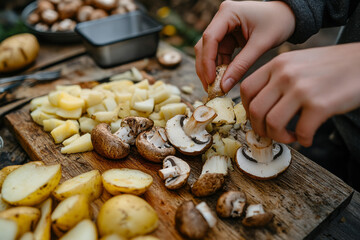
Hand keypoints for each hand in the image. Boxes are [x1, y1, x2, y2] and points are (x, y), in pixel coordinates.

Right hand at [194, 0, 294, 91]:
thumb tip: (224, 86)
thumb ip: (242, 65)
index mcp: (228, 12)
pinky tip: (222, 80)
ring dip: (210, 70)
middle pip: (204, 46)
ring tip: (215, 87)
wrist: (288, 15)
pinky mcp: (226, 36)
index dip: (207, 61)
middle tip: (210, 88)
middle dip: (205, 68)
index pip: (210, 38)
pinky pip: (218, 54)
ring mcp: (222, 27)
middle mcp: (221, 18)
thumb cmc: (278, 23)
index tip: (210, 80)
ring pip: (208, 52)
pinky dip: (219, 68)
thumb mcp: (261, 45)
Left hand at [240, 43, 359, 146]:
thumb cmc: (331, 66)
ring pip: (272, 124)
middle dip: (260, 128)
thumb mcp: (297, 63)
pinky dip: (302, 140)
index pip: (246, 89)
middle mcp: (285, 74)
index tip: (257, 117)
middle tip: (271, 132)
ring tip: (290, 136)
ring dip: (278, 137)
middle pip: (255, 110)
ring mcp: (301, 89)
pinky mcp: (320, 104)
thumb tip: (259, 108)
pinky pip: (301, 132)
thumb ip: (276, 79)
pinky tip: (307, 137)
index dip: (247, 109)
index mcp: (277, 64)